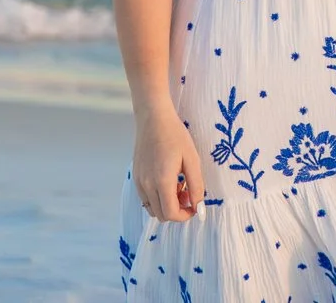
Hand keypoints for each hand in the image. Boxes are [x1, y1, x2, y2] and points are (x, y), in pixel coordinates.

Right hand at [132, 106, 202, 220]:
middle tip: (188, 194)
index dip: (185, 215)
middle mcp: (147, 185)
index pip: (171, 214)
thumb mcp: (192, 160)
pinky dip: (158, 197)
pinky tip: (167, 180)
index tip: (195, 205)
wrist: (153, 118)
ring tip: (178, 186)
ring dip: (166, 205)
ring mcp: (139, 181)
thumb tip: (199, 208)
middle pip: (161, 215)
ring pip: (152, 209)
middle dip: (177, 210)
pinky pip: (146, 198)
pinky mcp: (136, 177)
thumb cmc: (175, 135)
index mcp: (162, 180)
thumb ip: (196, 186)